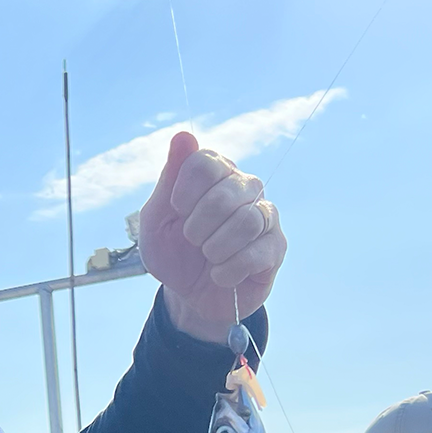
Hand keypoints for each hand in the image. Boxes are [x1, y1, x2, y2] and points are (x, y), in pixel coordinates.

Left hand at [139, 131, 286, 341]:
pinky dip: (229, 269)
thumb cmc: (173, 253)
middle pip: (226, 193)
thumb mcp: (156, 221)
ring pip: (248, 220)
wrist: (189, 297)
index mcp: (215, 174)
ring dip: (215, 247)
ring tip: (208, 257)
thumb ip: (168, 180)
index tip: (176, 210)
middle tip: (192, 240)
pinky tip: (221, 275)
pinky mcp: (275, 248)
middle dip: (198, 226)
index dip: (185, 190)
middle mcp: (245, 188)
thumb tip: (184, 136)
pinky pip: (258, 252)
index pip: (206, 162)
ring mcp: (265, 216)